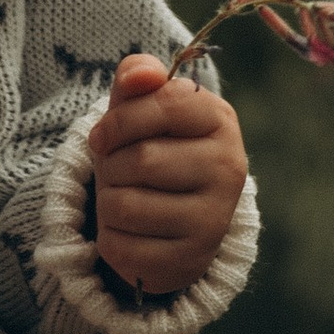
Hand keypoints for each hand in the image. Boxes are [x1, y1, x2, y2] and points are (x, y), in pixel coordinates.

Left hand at [86, 54, 248, 296]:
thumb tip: (140, 73)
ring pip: (125, 206)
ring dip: (109, 201)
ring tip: (128, 199)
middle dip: (112, 165)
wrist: (174, 219)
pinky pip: (121, 246)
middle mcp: (229, 170)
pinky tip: (133, 232)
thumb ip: (138, 77)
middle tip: (121, 171)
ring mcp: (214, 219)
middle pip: (141, 160)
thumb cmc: (154, 149)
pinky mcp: (189, 260)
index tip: (103, 135)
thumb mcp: (145, 109)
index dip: (119, 119)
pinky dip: (111, 238)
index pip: (165, 104)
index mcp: (221, 121)